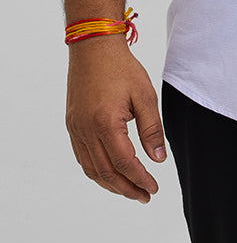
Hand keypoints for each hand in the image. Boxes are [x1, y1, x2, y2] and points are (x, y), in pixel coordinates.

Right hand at [65, 36, 166, 202]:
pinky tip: (110, 173)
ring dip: (111, 184)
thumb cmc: (121, 67)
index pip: (125, 163)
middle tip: (144, 196)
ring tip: (129, 190)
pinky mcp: (72, 125)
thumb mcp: (144, 95)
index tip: (153, 188)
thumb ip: (152, 129)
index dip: (140, 179)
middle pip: (106, 172)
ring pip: (91, 169)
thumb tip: (158, 159)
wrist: (93, 47)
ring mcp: (76, 129)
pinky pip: (82, 157)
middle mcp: (86, 130)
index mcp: (106, 123)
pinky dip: (96, 171)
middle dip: (126, 188)